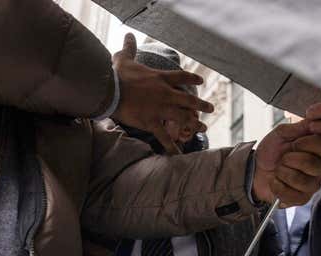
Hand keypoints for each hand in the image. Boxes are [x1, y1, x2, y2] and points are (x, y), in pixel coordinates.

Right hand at [111, 33, 213, 153]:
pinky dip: (172, 146)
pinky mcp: (151, 122)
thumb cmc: (116, 75)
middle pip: (189, 100)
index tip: (201, 81)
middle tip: (211, 109)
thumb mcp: (124, 59)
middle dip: (202, 105)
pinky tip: (179, 154)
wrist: (109, 91)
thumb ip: (129, 48)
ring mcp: (160, 109)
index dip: (192, 79)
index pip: (182, 77)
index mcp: (160, 78)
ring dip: (195, 124)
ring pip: (183, 118)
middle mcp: (165, 94)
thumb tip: (128, 35)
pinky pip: (165, 136)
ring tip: (204, 129)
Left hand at [253, 120, 320, 205]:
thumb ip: (296, 127)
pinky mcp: (303, 199)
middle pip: (312, 164)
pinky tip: (275, 182)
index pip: (320, 145)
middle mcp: (320, 167)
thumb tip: (312, 121)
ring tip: (278, 171)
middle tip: (282, 160)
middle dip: (288, 160)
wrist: (254, 171)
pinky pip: (292, 194)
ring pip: (300, 180)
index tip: (291, 145)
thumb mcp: (280, 134)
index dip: (301, 144)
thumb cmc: (270, 152)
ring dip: (282, 173)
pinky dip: (277, 186)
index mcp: (318, 150)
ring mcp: (313, 184)